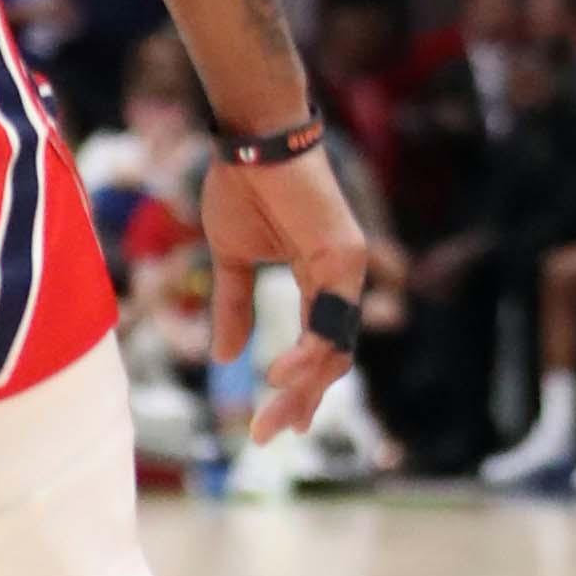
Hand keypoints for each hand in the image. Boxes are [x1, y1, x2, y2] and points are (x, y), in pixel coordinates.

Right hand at [202, 148, 368, 443]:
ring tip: (271, 412)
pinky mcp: (345, 256)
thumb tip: (225, 359)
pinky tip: (281, 375)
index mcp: (321, 279)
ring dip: (304, 385)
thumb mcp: (231, 260)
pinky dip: (309, 351)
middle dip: (301, 400)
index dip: (300, 386)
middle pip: (332, 355)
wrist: (250, 140)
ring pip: (335, 345)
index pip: (320, 345)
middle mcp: (343, 278)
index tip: (276, 424)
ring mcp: (350, 267)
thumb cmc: (242, 187)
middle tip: (268, 435)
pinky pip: (331, 317)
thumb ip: (234, 308)